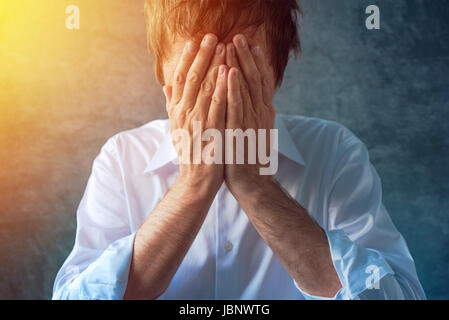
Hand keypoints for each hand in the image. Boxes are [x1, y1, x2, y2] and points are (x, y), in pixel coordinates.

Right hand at [163, 34, 227, 193]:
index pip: (179, 78)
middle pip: (191, 77)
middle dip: (202, 55)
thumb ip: (172, 105)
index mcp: (176, 111)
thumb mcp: (176, 128)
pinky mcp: (211, 131)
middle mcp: (184, 113)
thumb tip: (166, 85)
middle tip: (212, 36)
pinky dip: (221, 87)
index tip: (193, 42)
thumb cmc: (190, 152)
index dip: (186, 59)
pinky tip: (228, 72)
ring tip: (223, 46)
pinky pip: (217, 105)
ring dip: (214, 65)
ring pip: (204, 87)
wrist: (196, 179)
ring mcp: (197, 122)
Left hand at [224, 34, 276, 194]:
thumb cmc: (247, 156)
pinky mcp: (241, 132)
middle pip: (255, 80)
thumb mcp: (252, 131)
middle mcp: (261, 114)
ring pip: (247, 89)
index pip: (260, 83)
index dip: (255, 63)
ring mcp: (252, 123)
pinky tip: (230, 72)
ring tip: (234, 45)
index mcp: (263, 113)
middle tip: (240, 37)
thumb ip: (250, 113)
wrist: (251, 183)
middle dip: (247, 57)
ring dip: (240, 65)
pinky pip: (237, 106)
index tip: (249, 45)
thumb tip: (246, 99)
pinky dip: (234, 88)